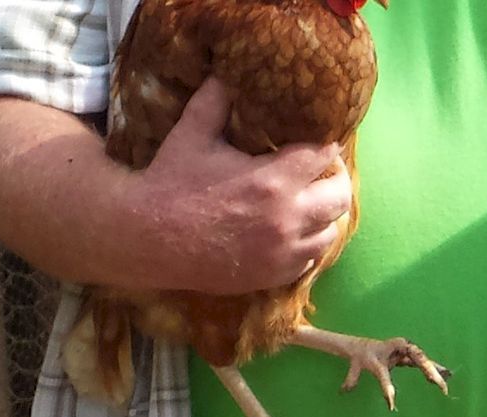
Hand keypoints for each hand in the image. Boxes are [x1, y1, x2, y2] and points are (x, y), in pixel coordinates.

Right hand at [120, 78, 352, 294]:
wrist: (146, 238)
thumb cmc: (170, 183)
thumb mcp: (192, 134)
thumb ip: (216, 100)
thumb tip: (229, 72)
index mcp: (273, 180)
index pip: (324, 155)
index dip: (325, 144)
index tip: (319, 141)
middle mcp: (287, 218)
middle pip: (340, 196)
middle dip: (335, 179)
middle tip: (320, 171)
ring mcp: (283, 251)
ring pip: (332, 231)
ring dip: (325, 214)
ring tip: (310, 202)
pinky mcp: (273, 275)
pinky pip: (311, 259)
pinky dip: (309, 244)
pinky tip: (295, 232)